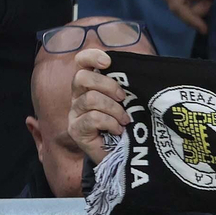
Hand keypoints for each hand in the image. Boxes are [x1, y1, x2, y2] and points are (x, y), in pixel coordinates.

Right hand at [70, 48, 131, 165]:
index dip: (91, 57)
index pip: (81, 63)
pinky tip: (118, 131)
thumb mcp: (132, 102)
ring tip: (125, 121)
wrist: (126, 157)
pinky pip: (92, 118)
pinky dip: (110, 123)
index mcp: (90, 86)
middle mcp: (78, 97)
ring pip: (90, 99)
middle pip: (82, 78)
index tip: (108, 62)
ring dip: (114, 109)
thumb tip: (140, 69)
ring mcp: (75, 113)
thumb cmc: (130, 126)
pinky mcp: (76, 130)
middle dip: (108, 85)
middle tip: (123, 99)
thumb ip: (128, 86)